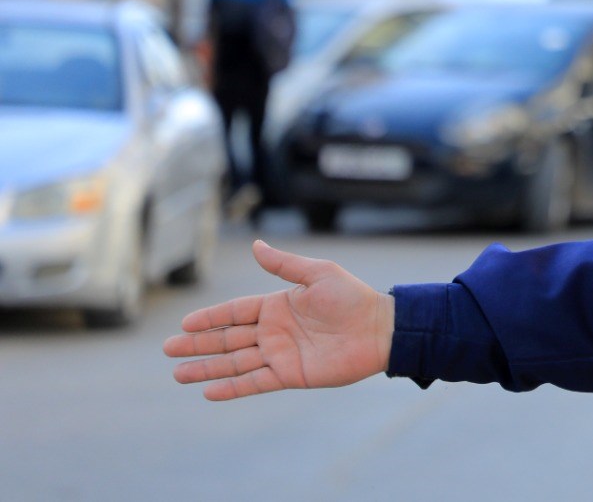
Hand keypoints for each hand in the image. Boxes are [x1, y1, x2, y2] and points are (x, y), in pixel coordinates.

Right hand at [164, 240, 393, 400]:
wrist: (380, 328)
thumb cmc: (353, 297)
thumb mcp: (318, 274)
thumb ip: (284, 265)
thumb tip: (255, 246)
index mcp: (277, 306)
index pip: (234, 312)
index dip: (209, 318)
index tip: (183, 324)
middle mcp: (274, 331)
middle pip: (227, 339)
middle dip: (198, 344)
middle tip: (168, 349)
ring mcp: (280, 354)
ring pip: (235, 362)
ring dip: (207, 368)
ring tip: (178, 373)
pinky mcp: (291, 374)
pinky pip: (255, 382)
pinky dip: (232, 387)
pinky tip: (208, 391)